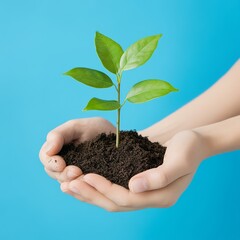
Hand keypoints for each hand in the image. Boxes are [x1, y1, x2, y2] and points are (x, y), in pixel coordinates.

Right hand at [39, 117, 115, 182]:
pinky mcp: (89, 182)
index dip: (51, 162)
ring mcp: (76, 174)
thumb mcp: (78, 127)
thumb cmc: (97, 129)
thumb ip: (59, 135)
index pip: (46, 158)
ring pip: (67, 183)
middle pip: (54, 173)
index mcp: (59, 149)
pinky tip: (89, 186)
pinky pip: (82, 189)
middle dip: (63, 174)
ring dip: (73, 182)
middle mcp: (65, 163)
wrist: (119, 138)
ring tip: (84, 177)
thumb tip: (47, 151)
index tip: (61, 164)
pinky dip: (83, 189)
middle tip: (76, 171)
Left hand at [61, 130, 208, 210]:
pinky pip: (114, 188)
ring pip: (112, 198)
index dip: (105, 189)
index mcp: (162, 196)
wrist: (192, 141)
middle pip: (116, 203)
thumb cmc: (188, 148)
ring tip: (69, 184)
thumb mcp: (180, 160)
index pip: (128, 199)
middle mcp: (150, 198)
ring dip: (90, 193)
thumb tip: (134, 187)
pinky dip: (98, 186)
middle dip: (91, 194)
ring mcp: (144, 192)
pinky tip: (84, 179)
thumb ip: (160, 176)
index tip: (86, 176)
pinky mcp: (137, 182)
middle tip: (68, 184)